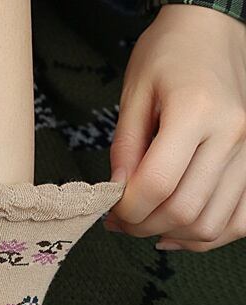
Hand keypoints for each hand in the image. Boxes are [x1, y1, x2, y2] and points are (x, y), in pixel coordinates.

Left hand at [107, 5, 245, 251]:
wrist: (213, 30)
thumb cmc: (168, 56)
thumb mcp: (134, 95)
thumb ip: (125, 150)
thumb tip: (117, 196)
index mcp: (196, 111)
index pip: (157, 185)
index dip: (126, 209)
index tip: (109, 210)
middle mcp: (232, 134)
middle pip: (184, 210)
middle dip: (142, 226)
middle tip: (120, 221)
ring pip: (210, 223)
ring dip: (171, 234)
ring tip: (145, 223)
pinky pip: (240, 220)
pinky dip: (207, 235)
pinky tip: (178, 230)